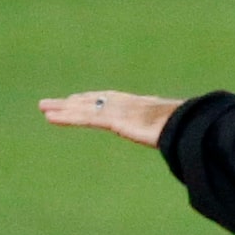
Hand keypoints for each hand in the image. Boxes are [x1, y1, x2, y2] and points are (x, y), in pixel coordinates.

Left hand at [40, 90, 182, 147]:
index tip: (80, 99)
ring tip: (43, 107)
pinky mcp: (113, 120)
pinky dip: (66, 117)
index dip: (94, 99)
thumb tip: (186, 136)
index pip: (111, 99)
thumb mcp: (181, 128)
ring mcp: (118, 110)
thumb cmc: (191, 129)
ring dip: (62, 107)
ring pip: (84, 108)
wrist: (190, 126)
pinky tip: (50, 117)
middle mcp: (125, 103)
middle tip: (54, 102)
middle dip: (72, 101)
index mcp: (142, 104)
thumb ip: (175, 129)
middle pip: (93, 100)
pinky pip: (84, 118)